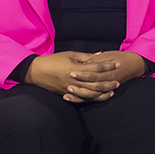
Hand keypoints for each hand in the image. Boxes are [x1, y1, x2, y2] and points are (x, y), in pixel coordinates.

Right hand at [26, 51, 148, 102]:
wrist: (36, 72)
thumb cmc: (54, 60)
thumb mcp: (70, 55)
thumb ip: (86, 57)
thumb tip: (100, 55)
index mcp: (76, 68)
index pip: (96, 67)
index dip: (108, 65)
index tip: (118, 63)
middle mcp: (74, 80)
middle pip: (96, 83)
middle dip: (108, 82)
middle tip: (118, 81)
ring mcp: (70, 89)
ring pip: (90, 93)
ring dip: (103, 92)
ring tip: (112, 90)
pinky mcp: (66, 94)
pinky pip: (81, 99)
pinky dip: (91, 99)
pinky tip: (99, 97)